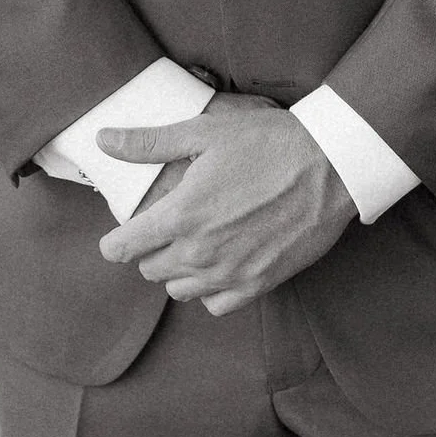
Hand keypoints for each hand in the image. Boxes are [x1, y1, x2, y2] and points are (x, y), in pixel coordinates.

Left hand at [96, 93, 354, 314]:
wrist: (330, 167)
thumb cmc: (268, 143)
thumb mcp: (205, 131)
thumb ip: (150, 143)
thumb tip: (105, 141)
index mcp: (182, 214)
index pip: (125, 247)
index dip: (113, 243)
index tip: (116, 237)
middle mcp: (201, 252)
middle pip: (150, 270)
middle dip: (148, 250)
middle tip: (164, 227)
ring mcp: (230, 273)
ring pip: (179, 290)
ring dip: (176, 270)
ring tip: (191, 243)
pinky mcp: (259, 284)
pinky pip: (215, 305)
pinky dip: (208, 290)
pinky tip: (217, 264)